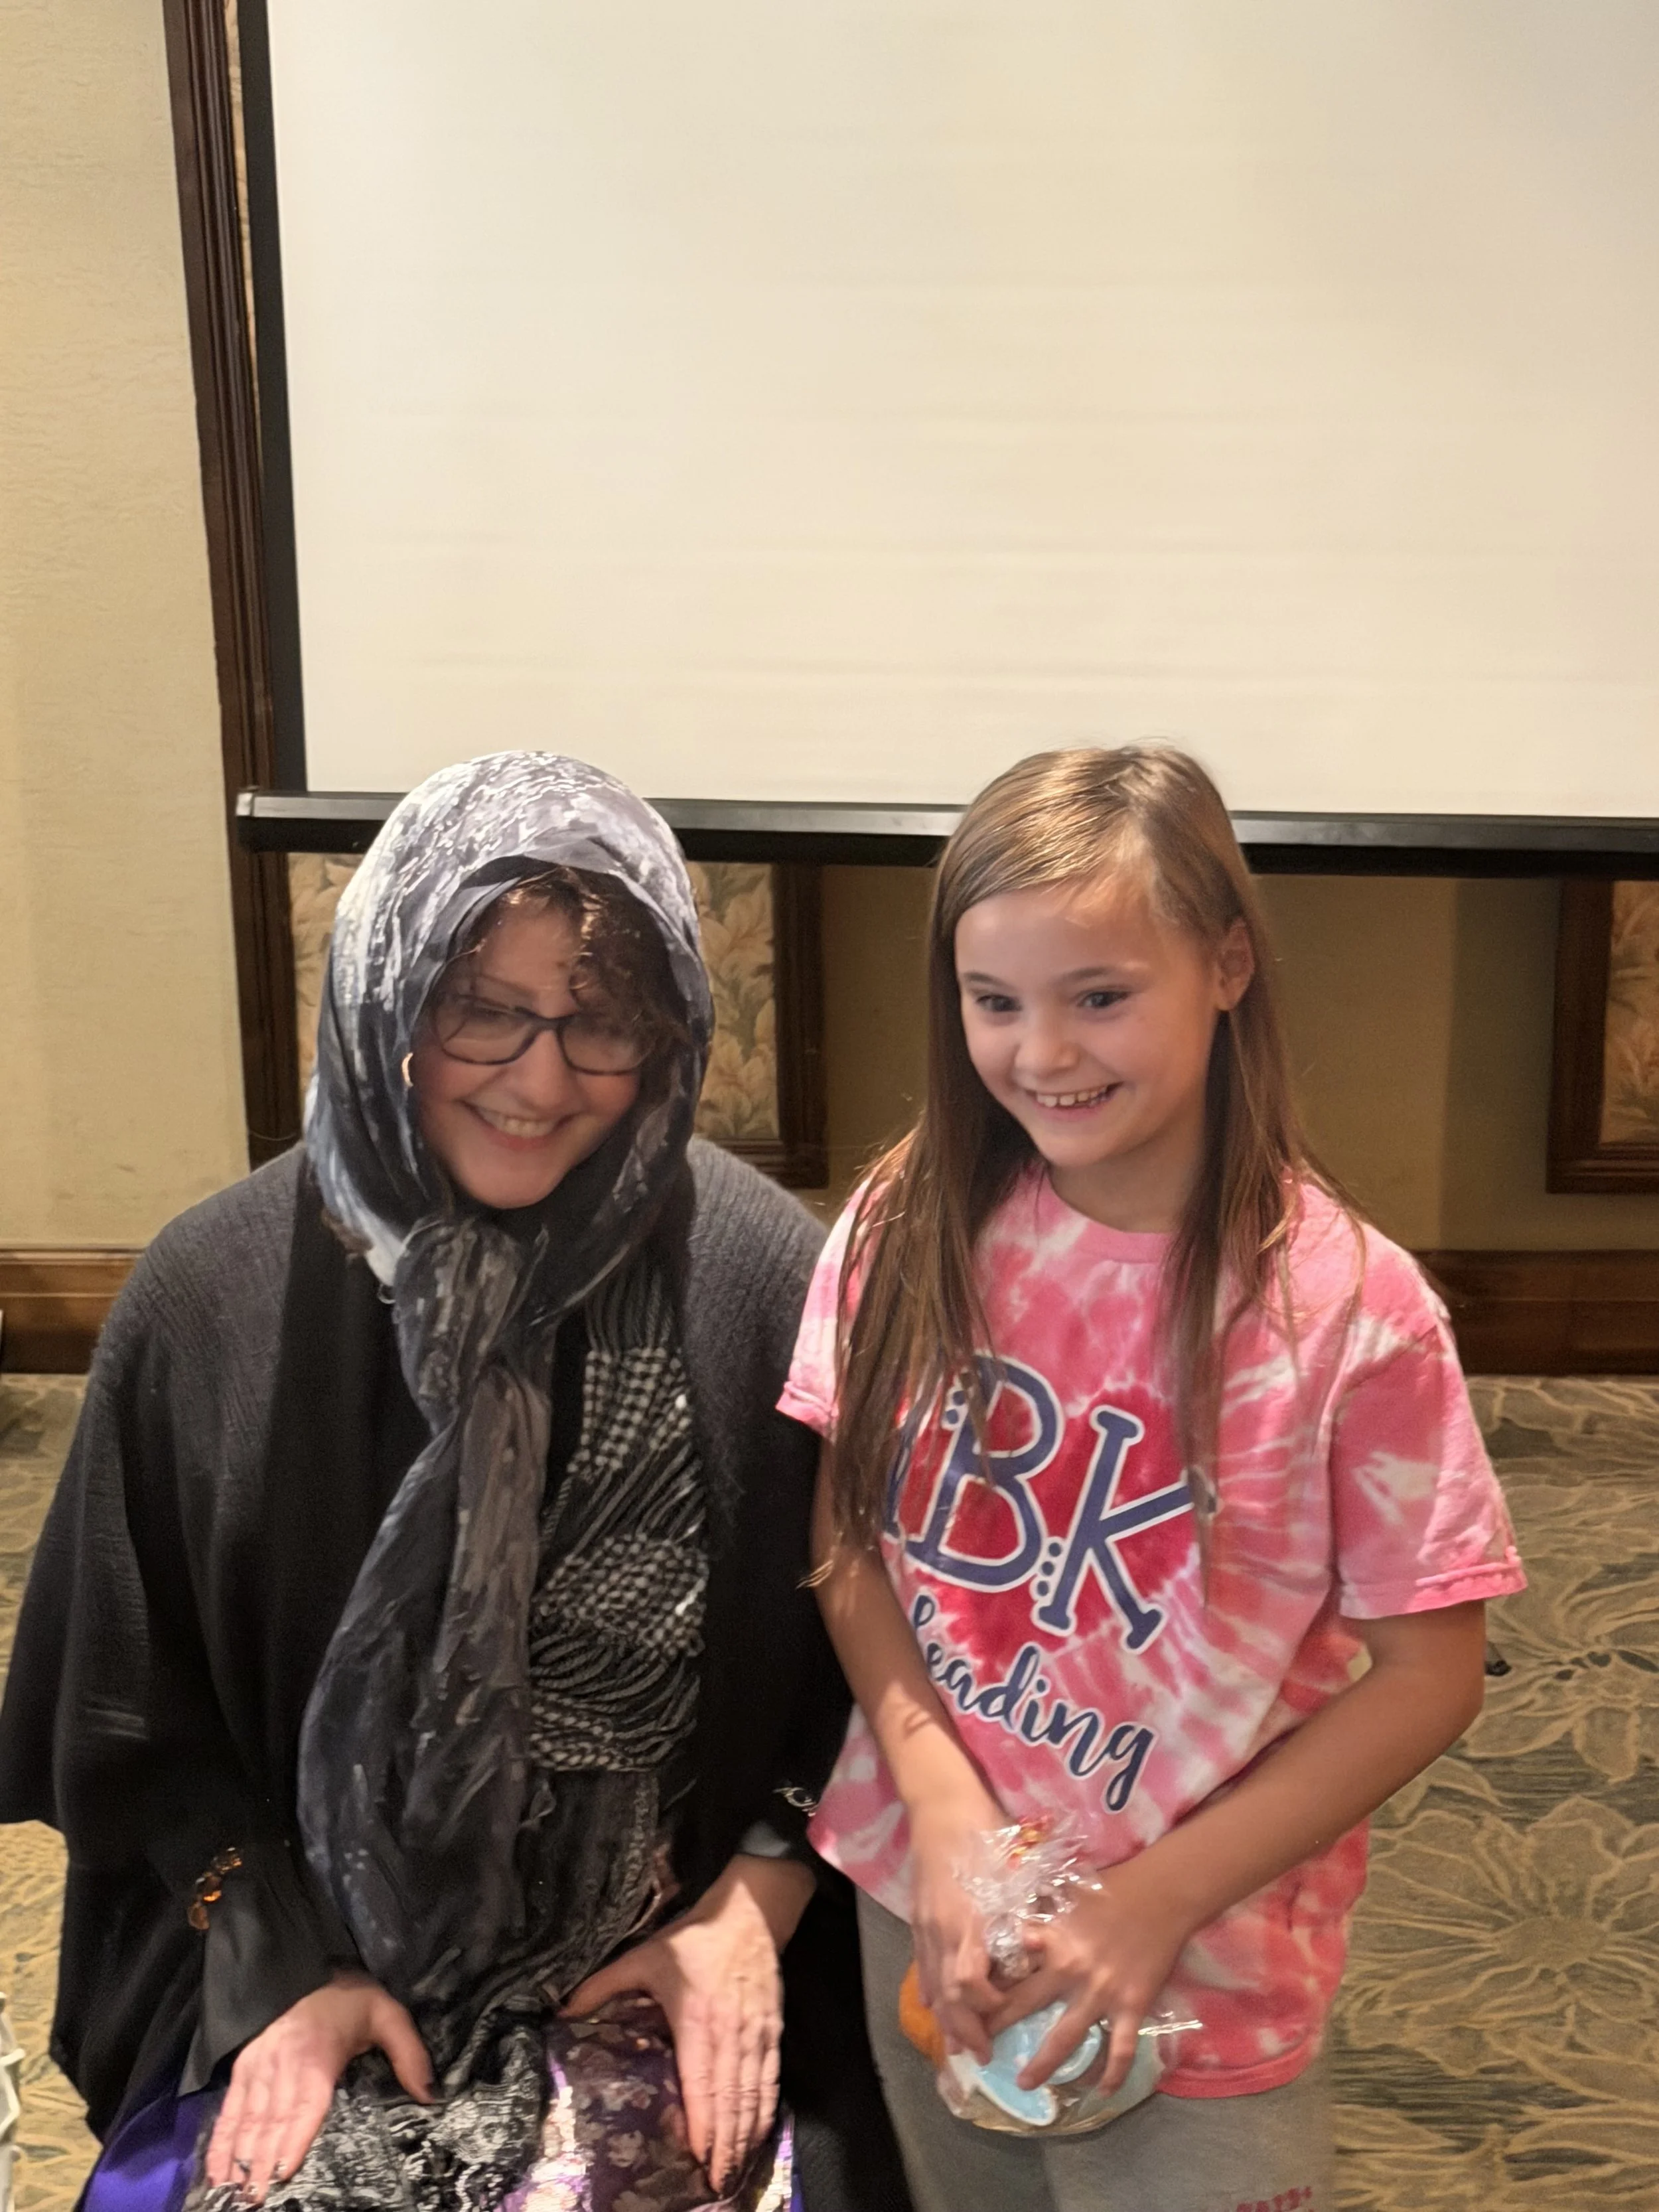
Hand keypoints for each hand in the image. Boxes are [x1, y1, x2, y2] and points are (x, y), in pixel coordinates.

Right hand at [205, 1971, 433, 2199]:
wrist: (305, 1963)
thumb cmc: (347, 1997)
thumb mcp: (387, 2014)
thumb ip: (409, 2054)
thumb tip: (430, 2096)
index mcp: (318, 2056)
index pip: (306, 2105)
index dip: (294, 2139)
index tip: (284, 2172)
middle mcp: (283, 2066)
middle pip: (271, 2122)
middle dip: (262, 2164)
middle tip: (254, 2200)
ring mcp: (258, 2068)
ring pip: (247, 2121)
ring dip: (239, 2159)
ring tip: (234, 2192)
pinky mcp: (243, 2068)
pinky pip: (230, 2110)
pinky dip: (221, 2141)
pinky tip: (216, 2170)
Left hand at [563, 1855, 811, 2195]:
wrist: (750, 1911)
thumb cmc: (694, 1939)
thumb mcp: (644, 1957)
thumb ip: (603, 1986)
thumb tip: (562, 2011)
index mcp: (697, 2019)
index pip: (701, 2081)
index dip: (703, 2122)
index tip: (699, 2157)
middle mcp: (730, 2034)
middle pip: (730, 2099)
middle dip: (724, 2145)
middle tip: (717, 2183)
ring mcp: (755, 2034)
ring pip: (752, 2094)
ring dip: (745, 2136)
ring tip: (735, 2170)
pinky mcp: (773, 2030)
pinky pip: (771, 2079)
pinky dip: (766, 2110)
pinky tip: (759, 2135)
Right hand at [904, 1778, 1006, 2063]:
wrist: (941, 1803)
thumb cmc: (985, 1831)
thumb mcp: (1014, 1871)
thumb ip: (1023, 1912)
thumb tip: (1039, 1947)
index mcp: (969, 1919)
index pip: (971, 1981)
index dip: (987, 2006)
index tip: (1005, 2015)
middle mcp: (942, 1928)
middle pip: (947, 1992)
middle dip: (964, 2028)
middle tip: (982, 2055)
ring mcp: (925, 1922)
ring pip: (931, 1981)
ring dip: (944, 2017)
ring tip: (957, 2044)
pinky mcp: (917, 1914)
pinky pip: (920, 1960)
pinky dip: (926, 1986)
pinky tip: (931, 2003)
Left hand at [986, 1852, 1193, 2094]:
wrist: (1162, 1895)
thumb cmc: (1112, 1889)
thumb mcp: (1065, 1896)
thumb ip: (1038, 1913)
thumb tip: (1010, 1922)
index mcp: (1051, 1941)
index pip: (1008, 1967)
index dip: (985, 1985)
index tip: (967, 2001)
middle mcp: (1070, 1972)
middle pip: (1024, 2006)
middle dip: (997, 2027)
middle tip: (978, 2048)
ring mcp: (1102, 1994)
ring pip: (1065, 2039)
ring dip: (1042, 2065)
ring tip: (1024, 2084)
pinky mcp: (1131, 2007)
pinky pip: (1120, 2050)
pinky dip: (1112, 2075)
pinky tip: (1102, 2094)